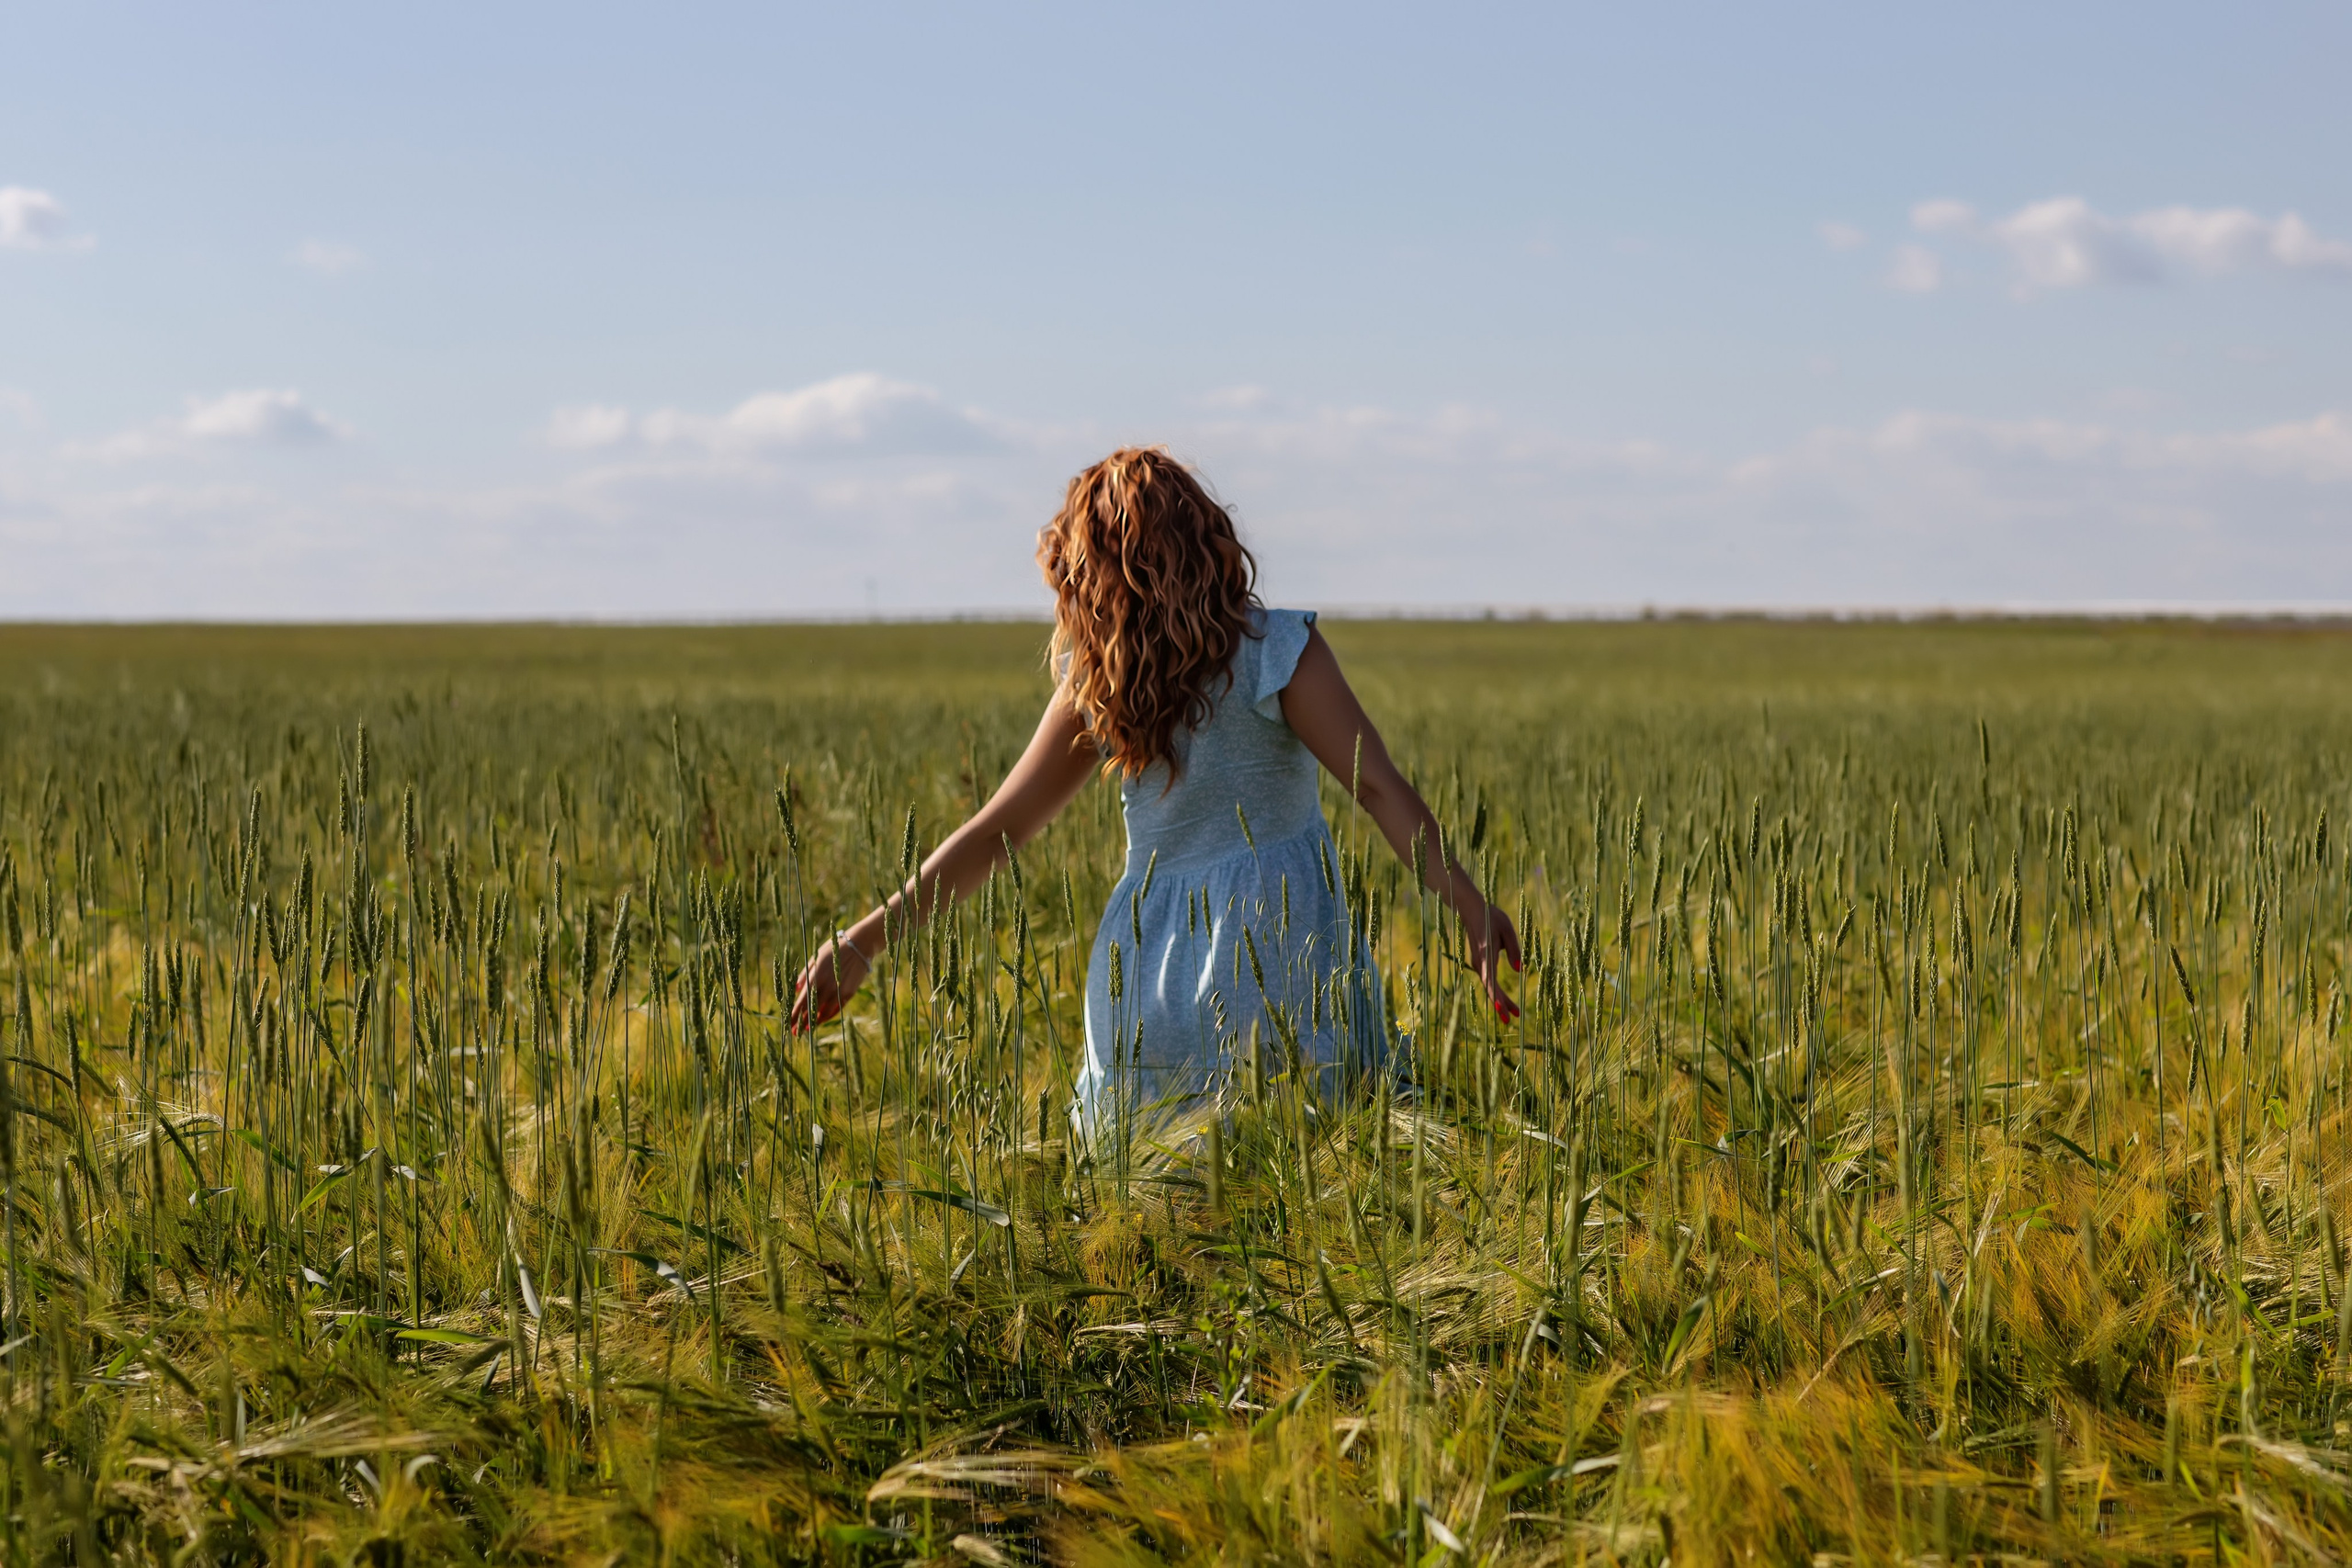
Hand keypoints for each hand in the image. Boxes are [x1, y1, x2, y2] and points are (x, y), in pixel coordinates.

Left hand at [789, 934, 871, 1032]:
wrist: (859, 946)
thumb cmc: (833, 949)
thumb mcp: (815, 958)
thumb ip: (804, 975)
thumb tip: (795, 990)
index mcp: (816, 977)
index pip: (802, 1002)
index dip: (794, 1015)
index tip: (788, 1024)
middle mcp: (827, 987)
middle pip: (812, 1010)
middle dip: (802, 1023)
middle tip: (796, 1033)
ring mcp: (839, 991)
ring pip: (824, 1013)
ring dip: (815, 1021)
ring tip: (808, 1028)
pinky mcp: (849, 993)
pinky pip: (836, 1009)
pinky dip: (828, 1016)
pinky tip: (821, 1019)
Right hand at [1462, 901, 1523, 1021]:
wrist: (1471, 910)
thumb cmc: (1491, 917)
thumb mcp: (1507, 929)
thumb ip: (1514, 949)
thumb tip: (1520, 970)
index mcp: (1486, 954)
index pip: (1490, 980)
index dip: (1496, 996)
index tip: (1502, 1009)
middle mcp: (1480, 962)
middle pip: (1490, 988)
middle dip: (1501, 1004)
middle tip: (1512, 1019)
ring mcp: (1478, 963)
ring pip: (1489, 986)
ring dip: (1500, 1000)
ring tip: (1514, 1013)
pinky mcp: (1480, 962)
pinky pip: (1488, 980)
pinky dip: (1497, 991)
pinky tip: (1505, 999)